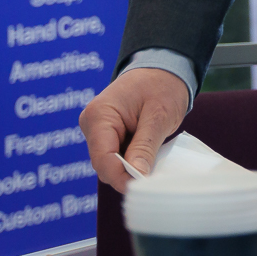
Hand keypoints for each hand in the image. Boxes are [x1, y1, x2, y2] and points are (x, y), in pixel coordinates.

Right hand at [80, 67, 190, 191]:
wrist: (164, 68)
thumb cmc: (162, 85)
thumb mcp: (159, 115)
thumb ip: (145, 147)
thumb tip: (136, 177)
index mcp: (99, 114)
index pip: (102, 158)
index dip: (121, 177)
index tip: (143, 187)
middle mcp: (92, 124)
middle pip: (104, 164)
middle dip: (126, 175)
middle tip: (153, 182)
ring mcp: (98, 131)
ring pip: (110, 164)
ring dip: (130, 169)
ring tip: (154, 169)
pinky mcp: (108, 135)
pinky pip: (116, 157)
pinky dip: (132, 162)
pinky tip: (148, 161)